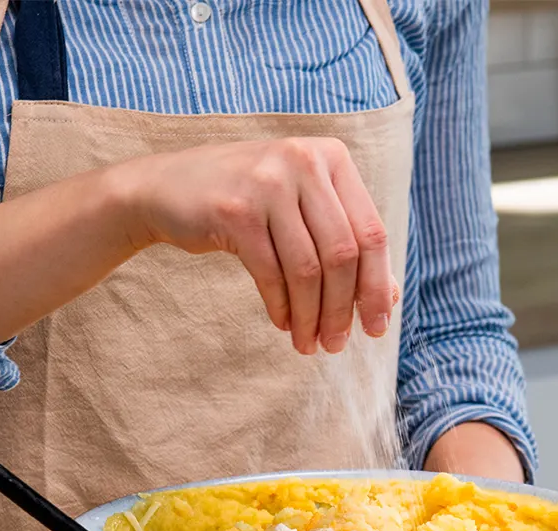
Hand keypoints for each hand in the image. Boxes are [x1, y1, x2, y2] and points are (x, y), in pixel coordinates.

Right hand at [120, 138, 394, 354]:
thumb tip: (391, 298)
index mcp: (331, 157)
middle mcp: (302, 160)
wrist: (166, 188)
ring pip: (308, 269)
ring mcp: (267, 181)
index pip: (371, 233)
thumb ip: (347, 246)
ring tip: (309, 343)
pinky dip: (281, 306)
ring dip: (311, 316)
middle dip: (343, 309)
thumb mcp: (303, 215)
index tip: (376, 327)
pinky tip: (283, 323)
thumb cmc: (249, 205)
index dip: (378, 287)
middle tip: (337, 345)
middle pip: (343, 254)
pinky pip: (272, 273)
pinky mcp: (234, 209)